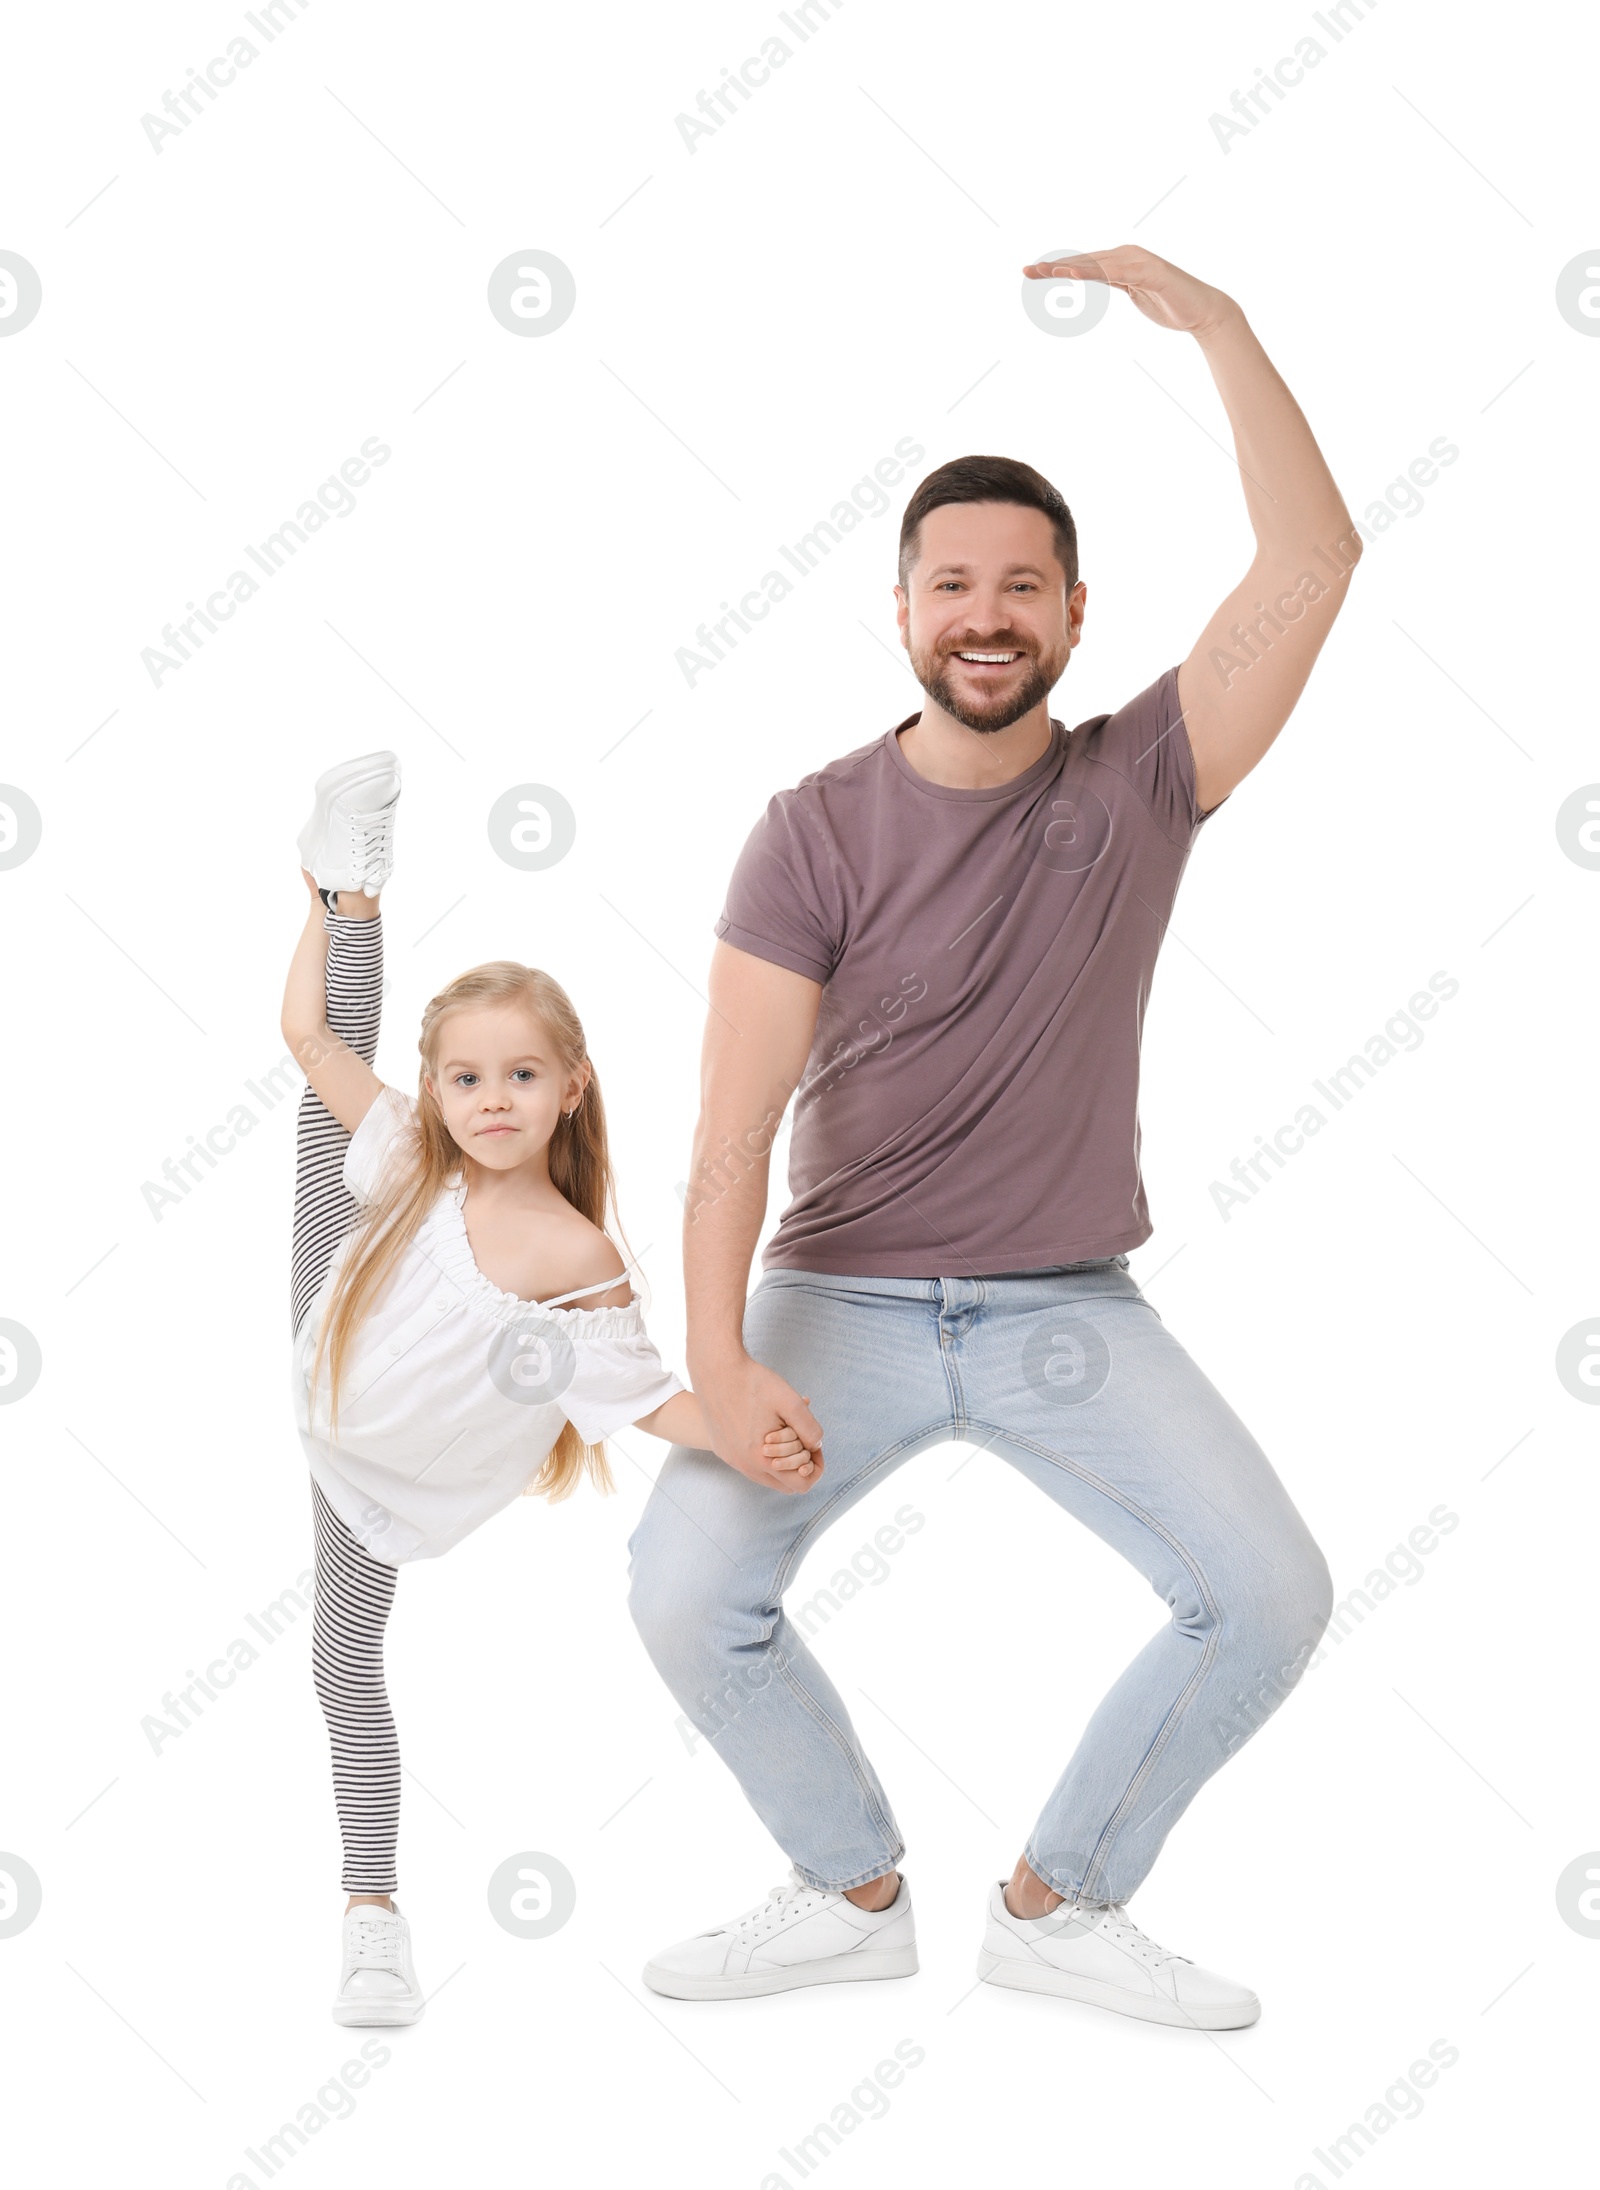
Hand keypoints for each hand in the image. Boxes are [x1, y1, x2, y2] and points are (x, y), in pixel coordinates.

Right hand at [693, 1352, 824, 1495]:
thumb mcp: (790, 1402)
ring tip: (783, 1429)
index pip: (801, 1486)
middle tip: (801, 1437)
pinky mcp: (721, 1449)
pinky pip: (748, 1463)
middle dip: (798, 1464)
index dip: (815, 1467)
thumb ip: (810, 1429)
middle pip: (784, 1484)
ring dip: (780, 1459)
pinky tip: (764, 1427)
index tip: (813, 1444)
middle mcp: (743, 1465)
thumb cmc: (753, 1383)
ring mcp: (730, 1458)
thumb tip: (817, 1445)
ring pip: (765, 1474)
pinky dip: (762, 1453)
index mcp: (761, 1460)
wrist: (715, 1369)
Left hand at [1021, 245, 1236, 339]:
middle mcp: (1127, 255)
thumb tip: (1100, 278)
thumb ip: (1117, 282)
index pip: (1083, 264)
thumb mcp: (1134, 293)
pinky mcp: (1151, 273)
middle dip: (1054, 266)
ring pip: (1098, 264)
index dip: (1056, 268)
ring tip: (1047, 272)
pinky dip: (1097, 272)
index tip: (1029, 273)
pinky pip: (1119, 273)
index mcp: (1121, 261)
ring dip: (1072, 267)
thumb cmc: (1168, 304)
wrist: (1201, 311)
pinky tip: (1078, 275)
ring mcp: (1139, 262)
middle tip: (1026, 271)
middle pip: (1084, 261)